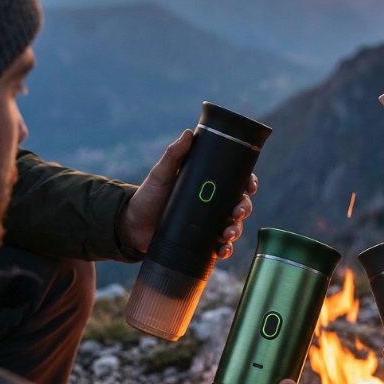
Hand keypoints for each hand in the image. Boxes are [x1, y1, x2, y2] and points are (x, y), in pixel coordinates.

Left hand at [119, 129, 257, 258]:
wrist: (132, 226)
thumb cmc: (148, 195)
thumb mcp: (161, 173)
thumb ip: (174, 154)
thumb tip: (188, 133)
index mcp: (208, 185)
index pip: (235, 182)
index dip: (248, 182)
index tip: (250, 186)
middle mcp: (212, 205)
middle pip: (239, 204)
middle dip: (244, 209)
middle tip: (237, 212)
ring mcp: (208, 224)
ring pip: (233, 226)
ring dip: (236, 231)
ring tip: (227, 235)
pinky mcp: (202, 243)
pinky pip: (220, 246)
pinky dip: (225, 249)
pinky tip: (223, 250)